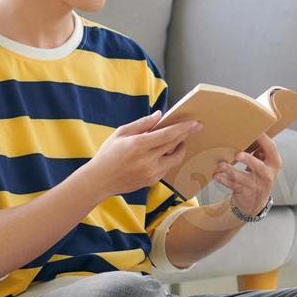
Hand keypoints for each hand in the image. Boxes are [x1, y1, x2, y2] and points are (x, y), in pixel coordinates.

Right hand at [87, 111, 201, 194]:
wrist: (99, 181)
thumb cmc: (108, 154)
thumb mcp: (121, 133)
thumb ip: (142, 124)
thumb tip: (159, 115)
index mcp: (138, 145)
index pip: (167, 135)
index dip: (183, 128)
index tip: (195, 123)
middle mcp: (147, 160)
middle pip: (174, 145)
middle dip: (187, 135)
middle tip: (197, 127)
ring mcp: (150, 173)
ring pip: (174, 159)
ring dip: (180, 148)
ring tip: (181, 140)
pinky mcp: (151, 181)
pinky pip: (166, 168)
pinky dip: (169, 158)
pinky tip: (167, 152)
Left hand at [213, 132, 279, 216]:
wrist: (255, 202)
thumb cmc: (258, 176)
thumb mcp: (263, 163)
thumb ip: (259, 150)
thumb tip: (246, 131)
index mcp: (274, 163)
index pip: (270, 148)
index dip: (262, 139)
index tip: (253, 130)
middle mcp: (268, 175)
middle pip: (259, 167)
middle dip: (249, 160)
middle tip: (238, 154)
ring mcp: (257, 186)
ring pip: (242, 178)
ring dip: (230, 170)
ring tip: (221, 165)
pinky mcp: (246, 193)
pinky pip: (233, 186)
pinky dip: (224, 180)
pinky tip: (216, 175)